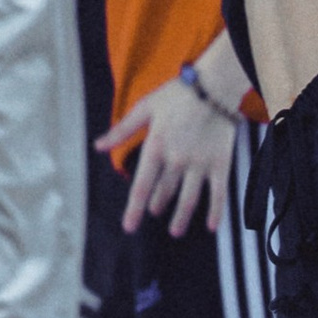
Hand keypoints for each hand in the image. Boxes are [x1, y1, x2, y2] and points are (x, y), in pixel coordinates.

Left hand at [104, 75, 235, 236]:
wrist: (215, 86)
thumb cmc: (177, 94)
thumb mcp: (144, 108)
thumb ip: (121, 130)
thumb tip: (97, 146)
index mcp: (155, 148)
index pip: (141, 187)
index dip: (134, 210)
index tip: (129, 227)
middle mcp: (176, 161)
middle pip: (164, 193)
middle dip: (156, 205)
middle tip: (154, 212)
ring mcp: (199, 164)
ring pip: (188, 199)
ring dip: (181, 217)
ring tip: (175, 231)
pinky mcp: (220, 163)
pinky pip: (218, 193)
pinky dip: (215, 212)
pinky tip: (211, 227)